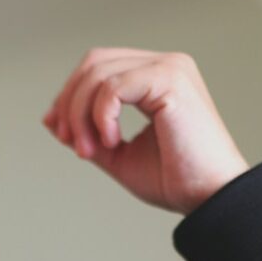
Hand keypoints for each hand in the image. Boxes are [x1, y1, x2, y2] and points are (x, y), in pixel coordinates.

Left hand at [41, 48, 249, 215]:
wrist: (210, 198)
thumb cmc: (176, 180)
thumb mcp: (119, 155)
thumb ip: (87, 133)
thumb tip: (51, 118)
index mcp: (156, 78)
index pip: (99, 68)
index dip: (71, 96)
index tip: (63, 134)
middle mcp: (165, 65)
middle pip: (93, 63)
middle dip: (70, 103)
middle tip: (72, 143)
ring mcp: (169, 68)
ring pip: (98, 73)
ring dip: (81, 114)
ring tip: (88, 150)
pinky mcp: (170, 79)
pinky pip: (113, 87)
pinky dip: (100, 115)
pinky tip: (110, 141)